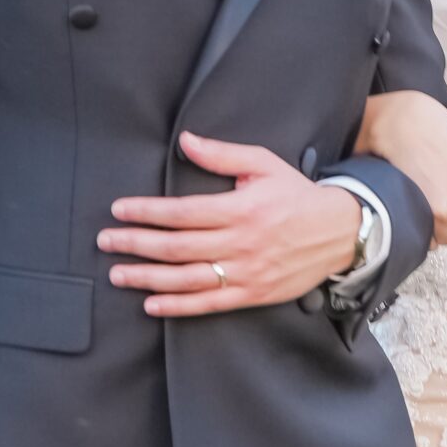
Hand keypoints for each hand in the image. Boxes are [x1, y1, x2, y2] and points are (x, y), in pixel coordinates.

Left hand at [101, 135, 363, 316]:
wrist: (340, 231)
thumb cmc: (297, 195)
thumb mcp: (263, 164)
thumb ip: (222, 155)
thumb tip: (184, 141)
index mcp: (240, 209)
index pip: (182, 212)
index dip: (146, 212)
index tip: (119, 210)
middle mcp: (240, 243)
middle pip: (177, 247)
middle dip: (136, 244)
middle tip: (106, 241)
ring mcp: (246, 272)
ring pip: (187, 278)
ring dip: (147, 278)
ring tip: (118, 274)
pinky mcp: (252, 294)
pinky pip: (209, 304)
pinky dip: (178, 306)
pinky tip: (151, 304)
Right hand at [356, 88, 446, 269]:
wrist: (409, 124)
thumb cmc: (445, 142)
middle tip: (445, 189)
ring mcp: (442, 213)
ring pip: (441, 238)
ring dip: (436, 223)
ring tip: (429, 191)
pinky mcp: (417, 214)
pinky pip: (422, 236)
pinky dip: (418, 223)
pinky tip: (416, 198)